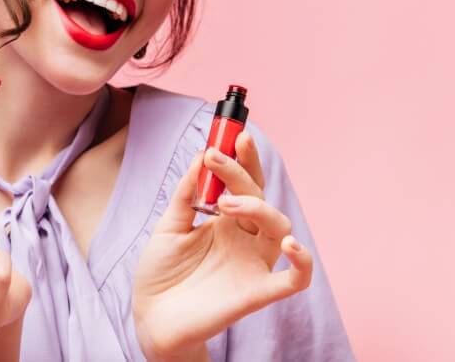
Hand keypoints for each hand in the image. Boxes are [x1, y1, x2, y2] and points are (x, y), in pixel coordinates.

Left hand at [131, 132, 312, 360]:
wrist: (151, 317)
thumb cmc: (160, 272)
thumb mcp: (168, 225)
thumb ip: (186, 193)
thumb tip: (200, 155)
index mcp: (225, 219)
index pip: (243, 181)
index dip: (244, 158)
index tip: (232, 136)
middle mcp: (244, 237)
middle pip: (259, 196)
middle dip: (243, 172)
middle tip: (215, 158)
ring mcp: (253, 262)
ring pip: (279, 227)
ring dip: (257, 207)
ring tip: (224, 204)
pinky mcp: (258, 291)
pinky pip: (295, 278)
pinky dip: (302, 261)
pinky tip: (292, 244)